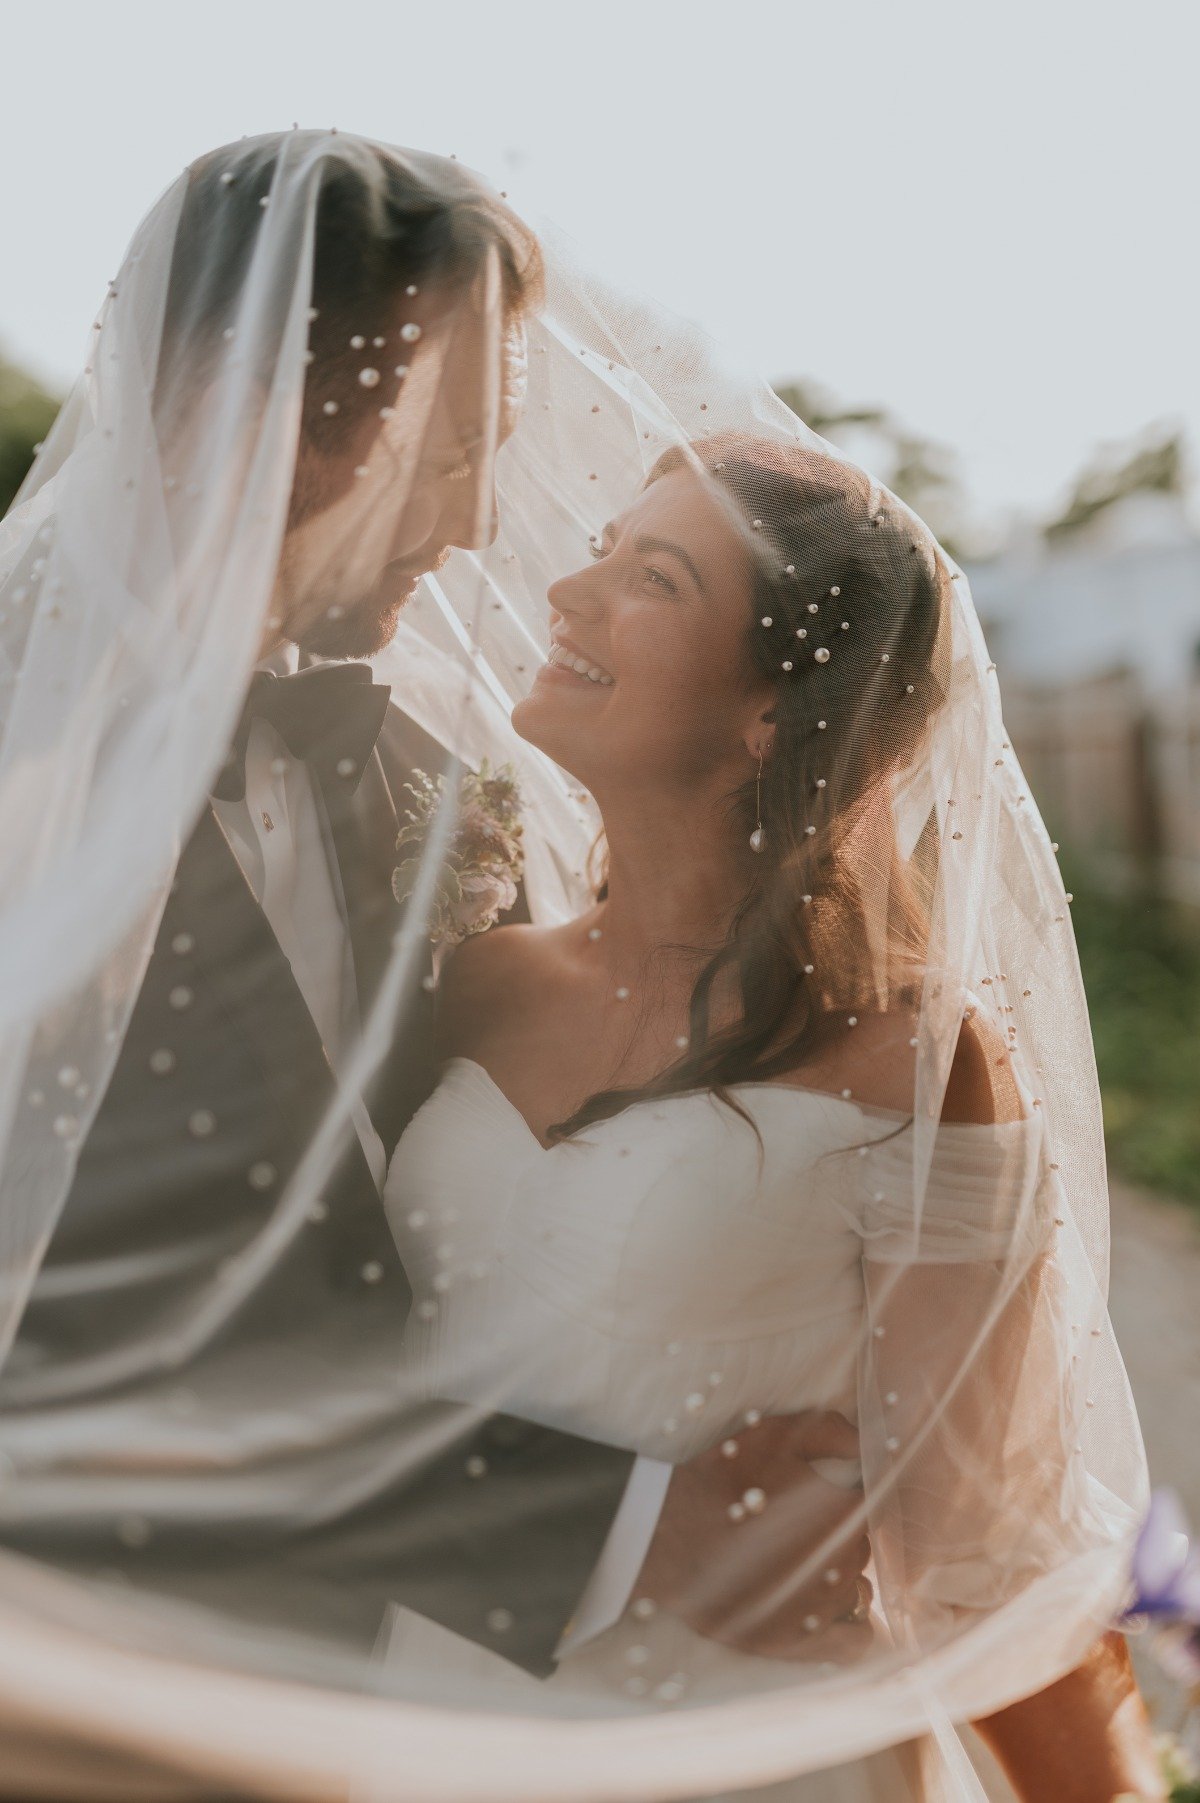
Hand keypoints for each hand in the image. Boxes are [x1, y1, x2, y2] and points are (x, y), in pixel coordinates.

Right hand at [635, 1409, 872, 1662]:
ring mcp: (822, 1607)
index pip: (871, 1504)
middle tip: (800, 1525)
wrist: (668, 1535)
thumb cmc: (721, 1480)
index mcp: (842, 1510)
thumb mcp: (772, 1435)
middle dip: (838, 1534)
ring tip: (801, 1564)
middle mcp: (842, 1562)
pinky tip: (829, 1608)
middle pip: (861, 1546)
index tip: (824, 1495)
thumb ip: (830, 1431)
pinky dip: (852, 1625)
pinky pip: (855, 1641)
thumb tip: (869, 1441)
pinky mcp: (797, 1642)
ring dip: (840, 1575)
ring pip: (858, 1588)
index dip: (849, 1497)